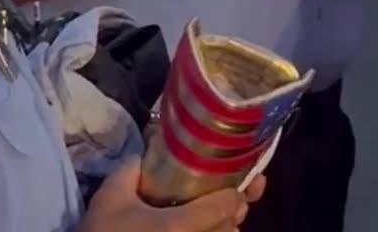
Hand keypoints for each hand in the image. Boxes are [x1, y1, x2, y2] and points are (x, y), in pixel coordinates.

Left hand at [80, 156, 251, 231]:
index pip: (163, 155)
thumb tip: (240, 197)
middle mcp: (135, 203)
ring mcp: (145, 229)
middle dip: (219, 193)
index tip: (230, 159)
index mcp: (126, 184)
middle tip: (251, 193)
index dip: (197, 153)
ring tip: (238, 223)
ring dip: (219, 218)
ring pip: (190, 217)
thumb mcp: (167, 228)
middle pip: (186, 188)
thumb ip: (205, 210)